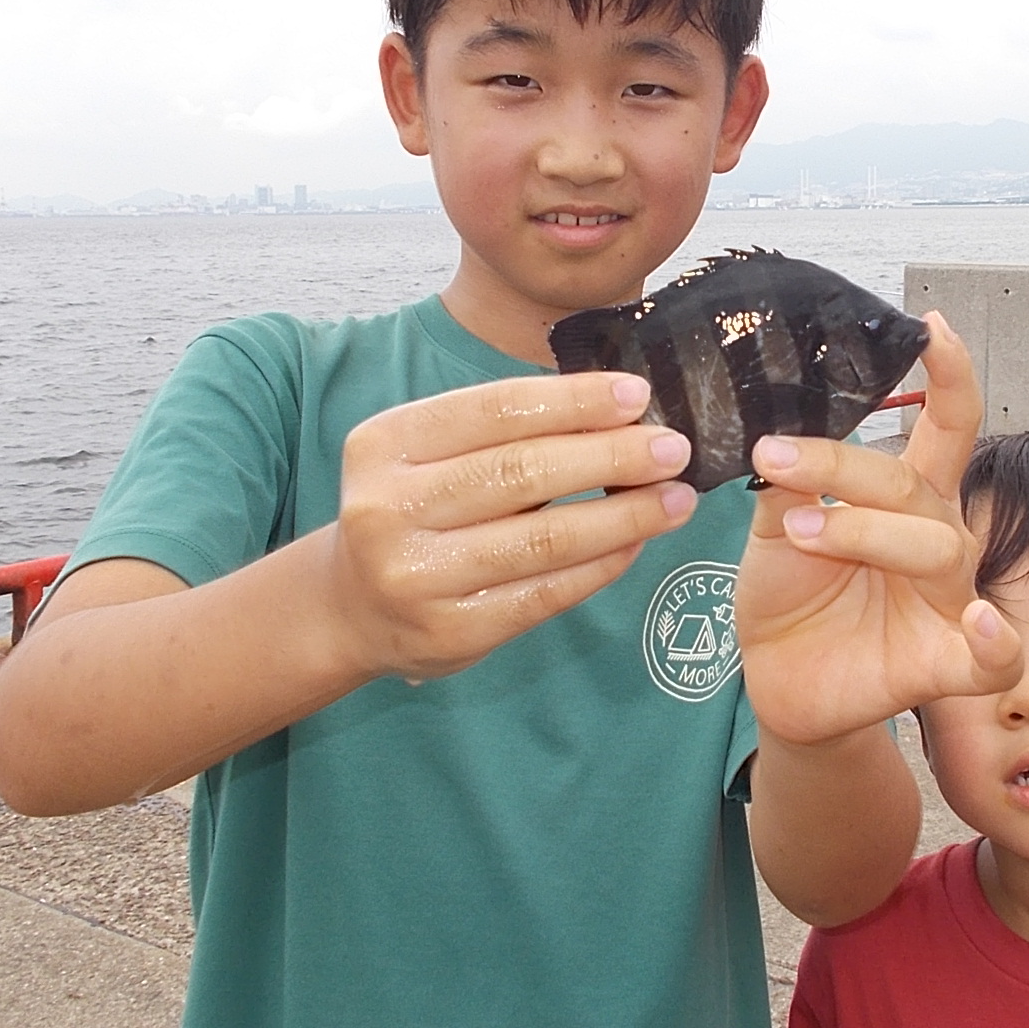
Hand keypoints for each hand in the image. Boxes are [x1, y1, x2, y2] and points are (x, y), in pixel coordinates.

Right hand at [325, 372, 695, 681]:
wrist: (353, 605)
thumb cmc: (414, 509)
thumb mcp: (429, 454)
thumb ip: (505, 431)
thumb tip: (620, 412)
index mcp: (385, 444)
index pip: (495, 409)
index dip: (573, 401)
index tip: (637, 395)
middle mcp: (388, 509)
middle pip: (522, 473)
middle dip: (611, 457)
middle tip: (673, 448)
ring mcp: (417, 577)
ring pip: (542, 539)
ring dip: (623, 516)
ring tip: (675, 499)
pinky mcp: (452, 633)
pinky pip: (546, 593)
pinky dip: (601, 565)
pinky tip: (636, 543)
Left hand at [734, 313, 1022, 746]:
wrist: (779, 681)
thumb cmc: (790, 595)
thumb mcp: (776, 527)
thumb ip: (789, 482)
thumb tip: (777, 429)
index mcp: (908, 496)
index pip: (947, 426)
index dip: (949, 376)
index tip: (929, 327)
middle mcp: (940, 539)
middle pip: (916, 485)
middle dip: (845, 468)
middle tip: (773, 458)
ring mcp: (950, 602)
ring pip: (936, 549)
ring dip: (865, 531)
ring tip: (800, 531)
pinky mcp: (948, 664)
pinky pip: (994, 658)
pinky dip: (995, 639)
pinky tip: (981, 620)